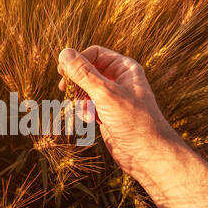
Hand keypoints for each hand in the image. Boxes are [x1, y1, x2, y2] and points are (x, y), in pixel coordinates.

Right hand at [58, 46, 181, 179]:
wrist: (146, 154)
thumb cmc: (133, 121)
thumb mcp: (105, 93)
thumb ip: (84, 73)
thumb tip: (64, 53)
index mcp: (125, 68)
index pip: (95, 54)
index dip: (77, 60)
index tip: (62, 72)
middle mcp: (119, 80)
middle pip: (88, 71)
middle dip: (76, 81)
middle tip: (64, 88)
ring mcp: (113, 98)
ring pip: (86, 90)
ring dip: (79, 99)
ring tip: (83, 109)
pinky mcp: (107, 114)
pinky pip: (88, 106)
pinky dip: (85, 111)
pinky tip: (89, 120)